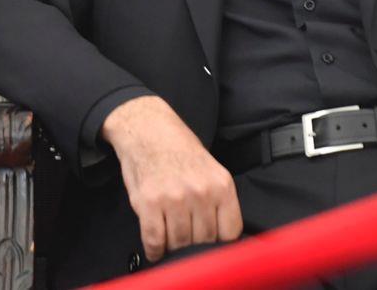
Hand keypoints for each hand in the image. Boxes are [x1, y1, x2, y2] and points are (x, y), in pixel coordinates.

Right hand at [101, 95, 241, 261]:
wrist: (147, 127)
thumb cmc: (179, 150)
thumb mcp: (211, 170)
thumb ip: (218, 203)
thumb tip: (220, 240)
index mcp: (221, 185)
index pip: (230, 234)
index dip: (219, 245)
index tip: (210, 248)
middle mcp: (200, 192)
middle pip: (204, 241)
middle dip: (194, 246)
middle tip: (185, 243)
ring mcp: (174, 198)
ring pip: (179, 244)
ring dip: (173, 249)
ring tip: (169, 244)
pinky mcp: (149, 202)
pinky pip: (155, 240)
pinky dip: (154, 250)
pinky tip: (155, 249)